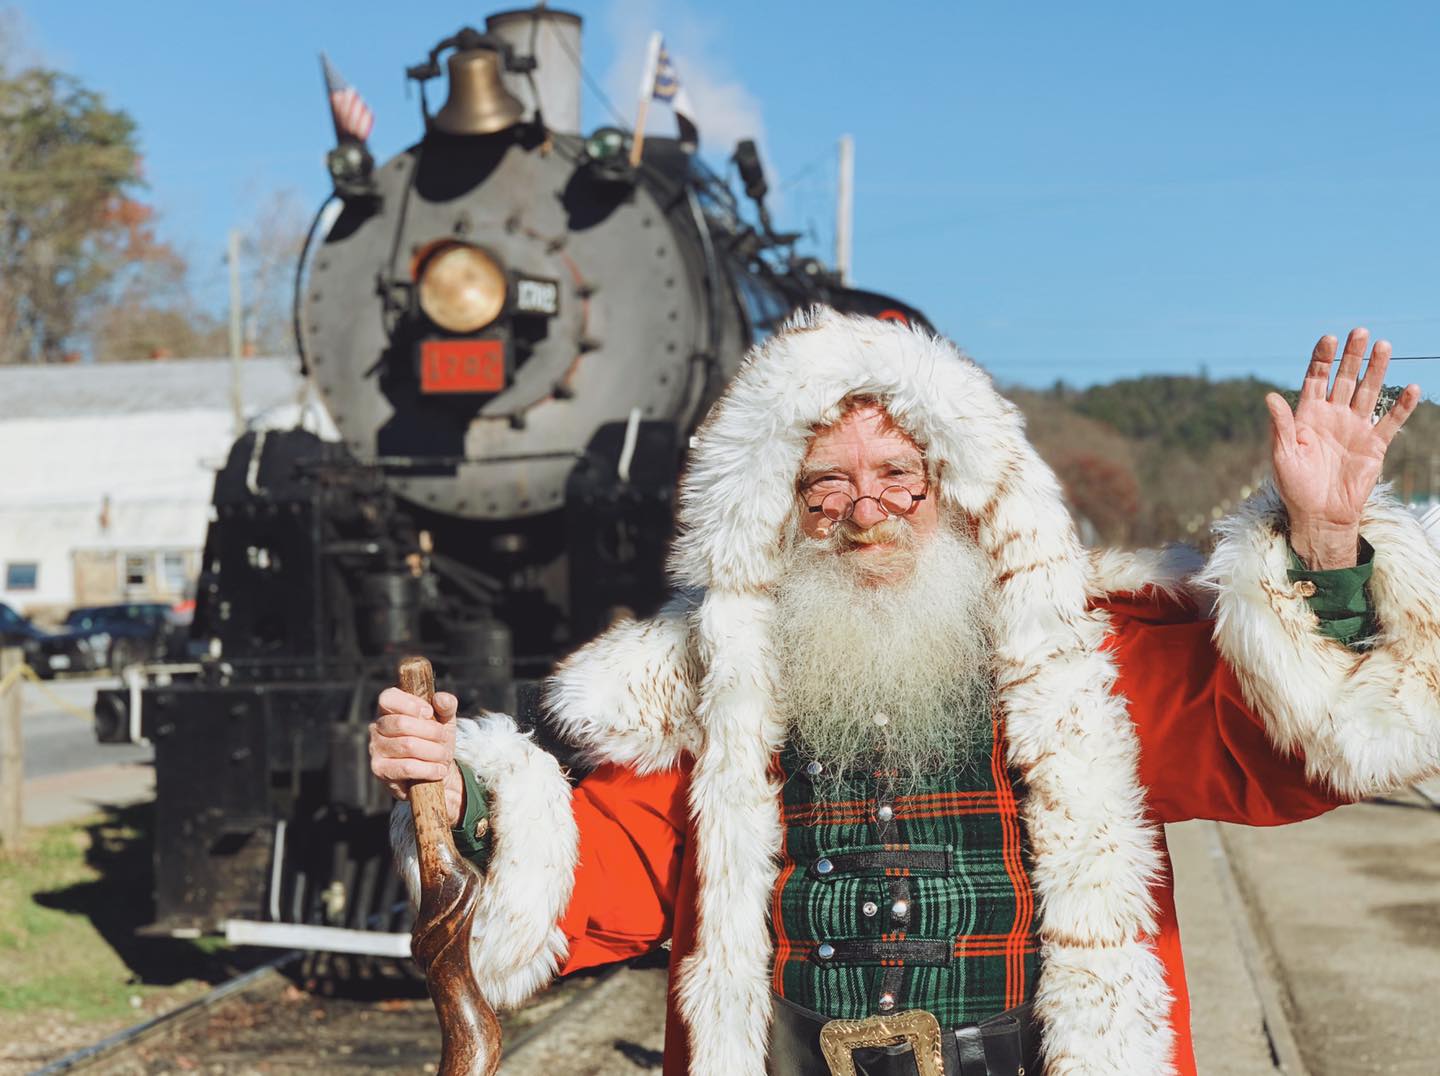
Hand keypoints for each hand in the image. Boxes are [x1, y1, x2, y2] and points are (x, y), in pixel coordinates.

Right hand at [370, 688, 464, 825]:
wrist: (435, 772)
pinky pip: (407, 767)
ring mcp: (375, 749)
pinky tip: (439, 770)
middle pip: (401, 723)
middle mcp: (377, 727)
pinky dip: (428, 769)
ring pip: (407, 745)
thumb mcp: (445, 719)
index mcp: (389, 709)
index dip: (411, 704)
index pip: (388, 698)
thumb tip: (440, 699)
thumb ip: (447, 704)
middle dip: (431, 731)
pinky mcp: (380, 770)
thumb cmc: (436, 740)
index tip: (430, 713)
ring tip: (444, 755)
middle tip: (444, 738)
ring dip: (433, 751)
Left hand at [1266, 328, 1419, 568]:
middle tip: (1361, 331)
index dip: (1322, 359)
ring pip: (1368, 392)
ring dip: (1376, 370)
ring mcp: (1355, 428)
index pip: (1315, 379)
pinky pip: (1391, 422)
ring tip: (1384, 347)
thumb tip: (1269, 397)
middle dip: (1352, 356)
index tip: (1329, 338)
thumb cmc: (1295, 486)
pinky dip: (1401, 406)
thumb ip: (1281, 426)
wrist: (1320, 514)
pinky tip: (1412, 388)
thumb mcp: (1283, 455)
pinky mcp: (1374, 444)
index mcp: (1308, 416)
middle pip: (1345, 379)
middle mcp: (1333, 416)